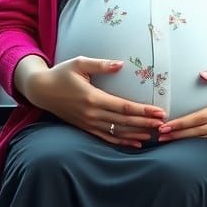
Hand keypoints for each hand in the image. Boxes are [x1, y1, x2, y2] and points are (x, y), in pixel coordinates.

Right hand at [25, 56, 167, 147]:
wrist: (41, 90)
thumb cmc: (61, 74)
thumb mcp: (79, 63)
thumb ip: (101, 64)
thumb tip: (120, 64)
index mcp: (93, 97)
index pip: (124, 107)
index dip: (143, 111)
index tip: (159, 112)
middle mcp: (92, 113)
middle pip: (124, 122)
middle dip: (146, 123)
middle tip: (164, 124)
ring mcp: (88, 123)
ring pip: (117, 132)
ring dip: (137, 133)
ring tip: (155, 134)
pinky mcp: (85, 127)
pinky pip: (107, 138)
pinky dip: (122, 142)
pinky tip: (136, 143)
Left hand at [156, 64, 206, 141]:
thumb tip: (201, 74)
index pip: (201, 118)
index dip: (182, 124)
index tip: (166, 125)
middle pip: (202, 132)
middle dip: (180, 135)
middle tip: (160, 135)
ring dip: (189, 140)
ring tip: (170, 139)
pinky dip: (203, 141)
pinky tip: (190, 140)